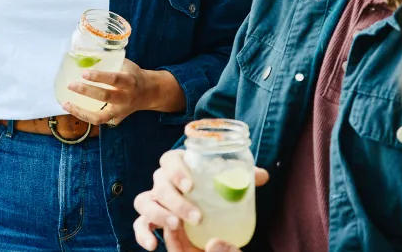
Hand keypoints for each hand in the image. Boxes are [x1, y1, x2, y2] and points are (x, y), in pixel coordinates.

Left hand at [61, 58, 153, 125]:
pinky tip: (73, 108)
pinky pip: (99, 120)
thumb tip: (85, 53)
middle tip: (71, 85)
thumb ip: (110, 61)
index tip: (83, 73)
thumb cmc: (133, 75)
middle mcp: (126, 98)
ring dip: (81, 112)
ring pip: (100, 117)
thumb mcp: (126, 65)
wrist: (149, 93)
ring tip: (66, 104)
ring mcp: (121, 112)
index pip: (114, 79)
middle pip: (105, 96)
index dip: (98, 77)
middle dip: (86, 91)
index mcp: (130, 81)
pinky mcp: (116, 120)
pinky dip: (85, 116)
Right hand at [133, 149, 268, 250]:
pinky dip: (142, 234)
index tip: (190, 186)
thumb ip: (244, 183)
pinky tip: (153, 245)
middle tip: (195, 216)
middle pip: (158, 183)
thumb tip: (261, 176)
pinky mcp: (152, 223)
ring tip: (177, 226)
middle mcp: (164, 183)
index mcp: (181, 168)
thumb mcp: (233, 191)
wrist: (212, 227)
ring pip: (144, 202)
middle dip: (174, 200)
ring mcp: (156, 202)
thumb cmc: (218, 199)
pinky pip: (140, 225)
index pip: (169, 159)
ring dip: (159, 213)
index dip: (176, 170)